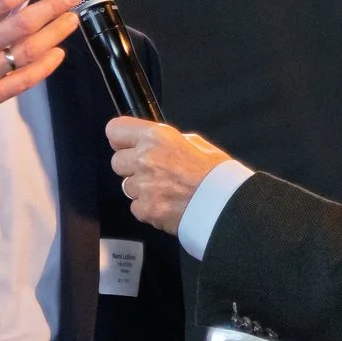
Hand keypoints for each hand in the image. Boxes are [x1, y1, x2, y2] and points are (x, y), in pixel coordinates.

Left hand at [106, 118, 231, 234]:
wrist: (226, 205)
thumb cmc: (217, 174)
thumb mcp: (195, 143)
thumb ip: (168, 142)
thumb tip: (155, 144)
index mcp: (156, 137)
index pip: (115, 130)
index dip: (120, 139)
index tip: (126, 145)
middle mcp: (145, 159)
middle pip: (117, 162)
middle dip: (130, 167)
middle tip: (152, 172)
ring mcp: (144, 186)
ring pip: (126, 187)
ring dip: (141, 189)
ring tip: (165, 190)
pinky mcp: (146, 210)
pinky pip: (136, 208)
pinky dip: (148, 208)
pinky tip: (166, 205)